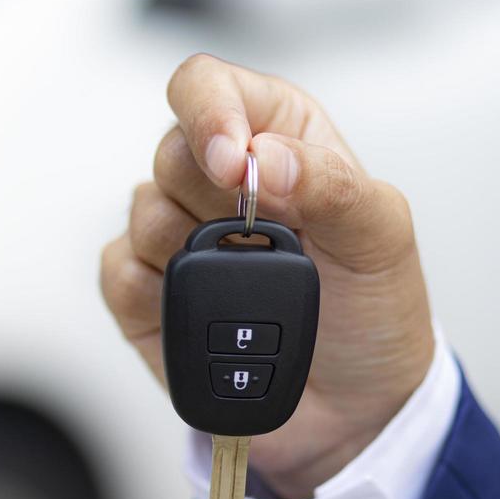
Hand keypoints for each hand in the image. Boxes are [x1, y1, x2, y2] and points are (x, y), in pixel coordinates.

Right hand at [100, 54, 434, 498]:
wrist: (351, 412)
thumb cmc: (372, 312)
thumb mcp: (382, 238)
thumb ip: (332, 183)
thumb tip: (265, 159)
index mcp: (276, 136)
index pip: (210, 86)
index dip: (207, 111)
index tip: (231, 163)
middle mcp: (216, 179)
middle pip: (169, 149)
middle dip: (214, 200)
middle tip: (266, 242)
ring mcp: (175, 235)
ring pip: (141, 211)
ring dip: (194, 253)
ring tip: (247, 288)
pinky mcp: (143, 290)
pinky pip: (118, 272)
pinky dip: (156, 295)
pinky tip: (202, 316)